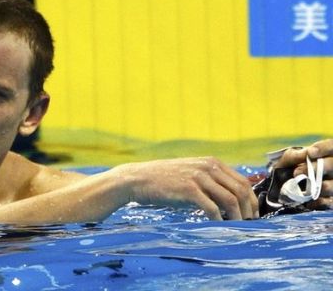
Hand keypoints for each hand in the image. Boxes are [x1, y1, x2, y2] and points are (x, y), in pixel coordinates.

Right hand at [118, 157, 257, 220]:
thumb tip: (229, 199)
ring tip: (237, 229)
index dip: (252, 200)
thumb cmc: (164, 180)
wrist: (139, 179)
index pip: (242, 181)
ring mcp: (198, 177)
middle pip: (241, 190)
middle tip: (249, 225)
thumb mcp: (191, 174)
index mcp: (212, 162)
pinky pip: (212, 208)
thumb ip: (210, 181)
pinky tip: (218, 227)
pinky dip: (219, 220)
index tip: (253, 215)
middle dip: (249, 210)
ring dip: (237, 218)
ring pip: (231, 200)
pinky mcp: (188, 190)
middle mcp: (208, 167)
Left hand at [276, 139, 332, 209]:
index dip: (324, 149)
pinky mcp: (332, 200)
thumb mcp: (288, 160)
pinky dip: (317, 202)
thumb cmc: (289, 169)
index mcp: (325, 155)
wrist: (282, 189)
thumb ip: (295, 155)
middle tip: (297, 172)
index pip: (331, 146)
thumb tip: (307, 153)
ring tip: (301, 187)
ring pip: (330, 186)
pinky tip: (308, 201)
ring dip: (314, 186)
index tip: (310, 153)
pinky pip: (329, 202)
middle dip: (315, 168)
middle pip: (332, 165)